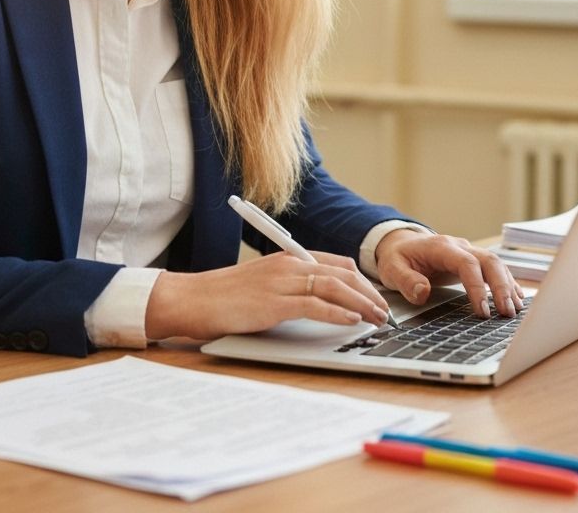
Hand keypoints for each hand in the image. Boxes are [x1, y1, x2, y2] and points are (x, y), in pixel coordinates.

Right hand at [145, 251, 392, 340]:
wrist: (193, 299)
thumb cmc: (225, 296)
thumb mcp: (263, 284)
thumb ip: (289, 286)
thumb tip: (319, 300)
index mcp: (287, 258)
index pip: (336, 262)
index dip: (361, 280)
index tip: (375, 297)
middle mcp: (288, 265)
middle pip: (341, 272)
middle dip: (368, 292)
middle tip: (384, 310)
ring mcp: (281, 282)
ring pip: (333, 286)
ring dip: (361, 303)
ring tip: (376, 318)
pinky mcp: (274, 303)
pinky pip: (314, 304)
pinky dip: (338, 312)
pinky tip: (352, 320)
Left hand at [374, 229, 524, 317]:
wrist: (401, 244)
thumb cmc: (397, 257)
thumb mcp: (392, 269)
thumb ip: (406, 281)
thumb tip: (422, 293)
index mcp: (440, 247)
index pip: (466, 264)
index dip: (477, 286)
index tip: (482, 311)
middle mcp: (459, 247)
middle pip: (489, 261)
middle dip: (501, 286)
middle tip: (507, 312)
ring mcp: (468, 252)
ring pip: (496, 264)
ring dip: (508, 286)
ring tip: (515, 311)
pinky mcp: (473, 261)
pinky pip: (495, 269)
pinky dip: (507, 283)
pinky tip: (517, 300)